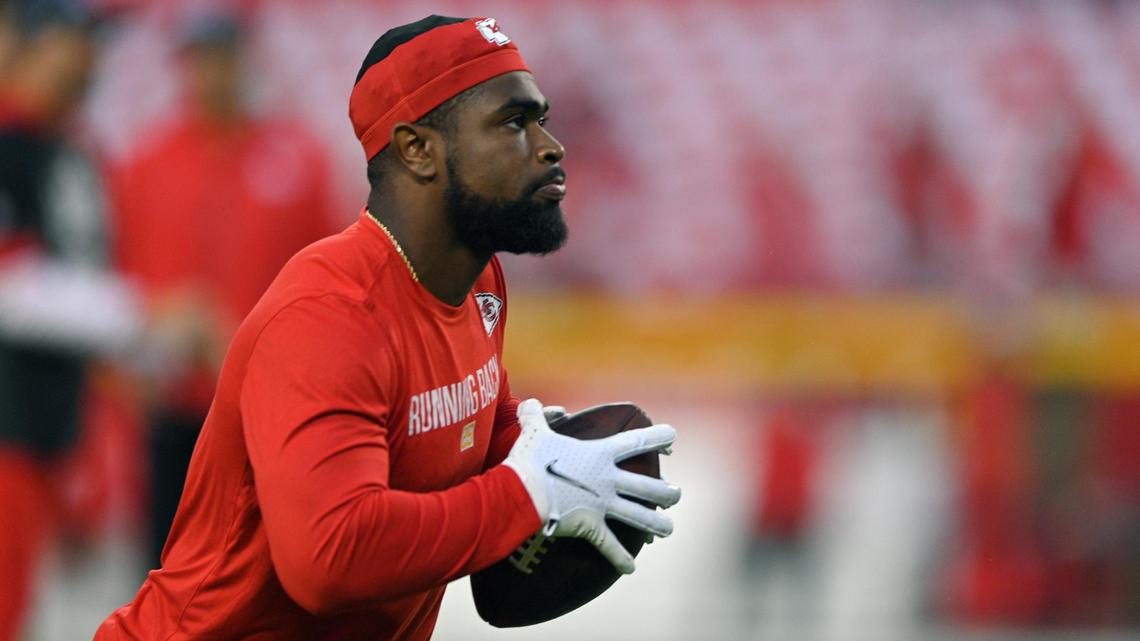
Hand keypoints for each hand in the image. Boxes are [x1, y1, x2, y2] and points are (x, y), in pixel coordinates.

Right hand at [503, 399, 680, 573]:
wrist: (522, 492)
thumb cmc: (530, 459)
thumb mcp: (533, 432)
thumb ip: (534, 415)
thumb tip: (530, 402)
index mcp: (600, 454)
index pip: (636, 442)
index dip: (657, 438)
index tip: (673, 437)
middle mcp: (608, 480)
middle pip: (647, 486)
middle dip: (666, 492)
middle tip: (676, 495)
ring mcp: (602, 505)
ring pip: (638, 516)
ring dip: (657, 524)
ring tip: (669, 529)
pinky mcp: (591, 527)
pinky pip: (610, 546)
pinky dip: (620, 558)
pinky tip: (631, 568)